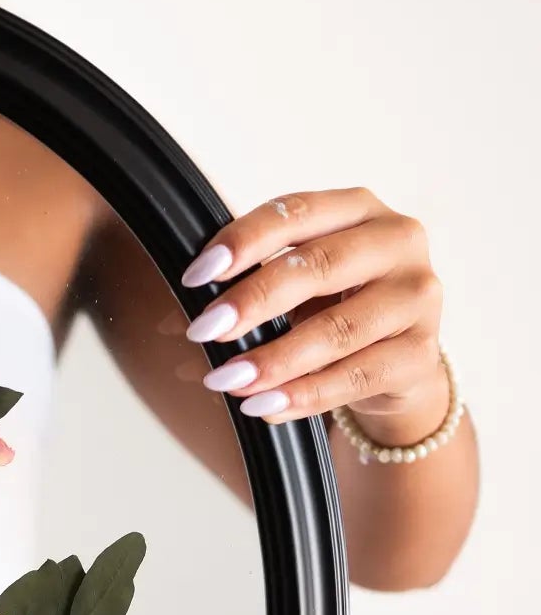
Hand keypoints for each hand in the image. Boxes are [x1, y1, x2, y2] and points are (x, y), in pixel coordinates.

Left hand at [180, 189, 447, 435]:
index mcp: (360, 208)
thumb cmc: (339, 305)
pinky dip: (304, 395)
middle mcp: (398, 242)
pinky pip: (355, 377)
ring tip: (226, 379)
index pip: (295, 213)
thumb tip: (193, 310)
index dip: (242, 241)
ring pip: (337, 330)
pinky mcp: (422, 354)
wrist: (400, 360)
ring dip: (273, 359)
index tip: (196, 276)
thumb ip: (260, 275)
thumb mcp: (305, 276)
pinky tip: (264, 405)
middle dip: (252, 301)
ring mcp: (417, 297)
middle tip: (204, 330)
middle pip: (317, 266)